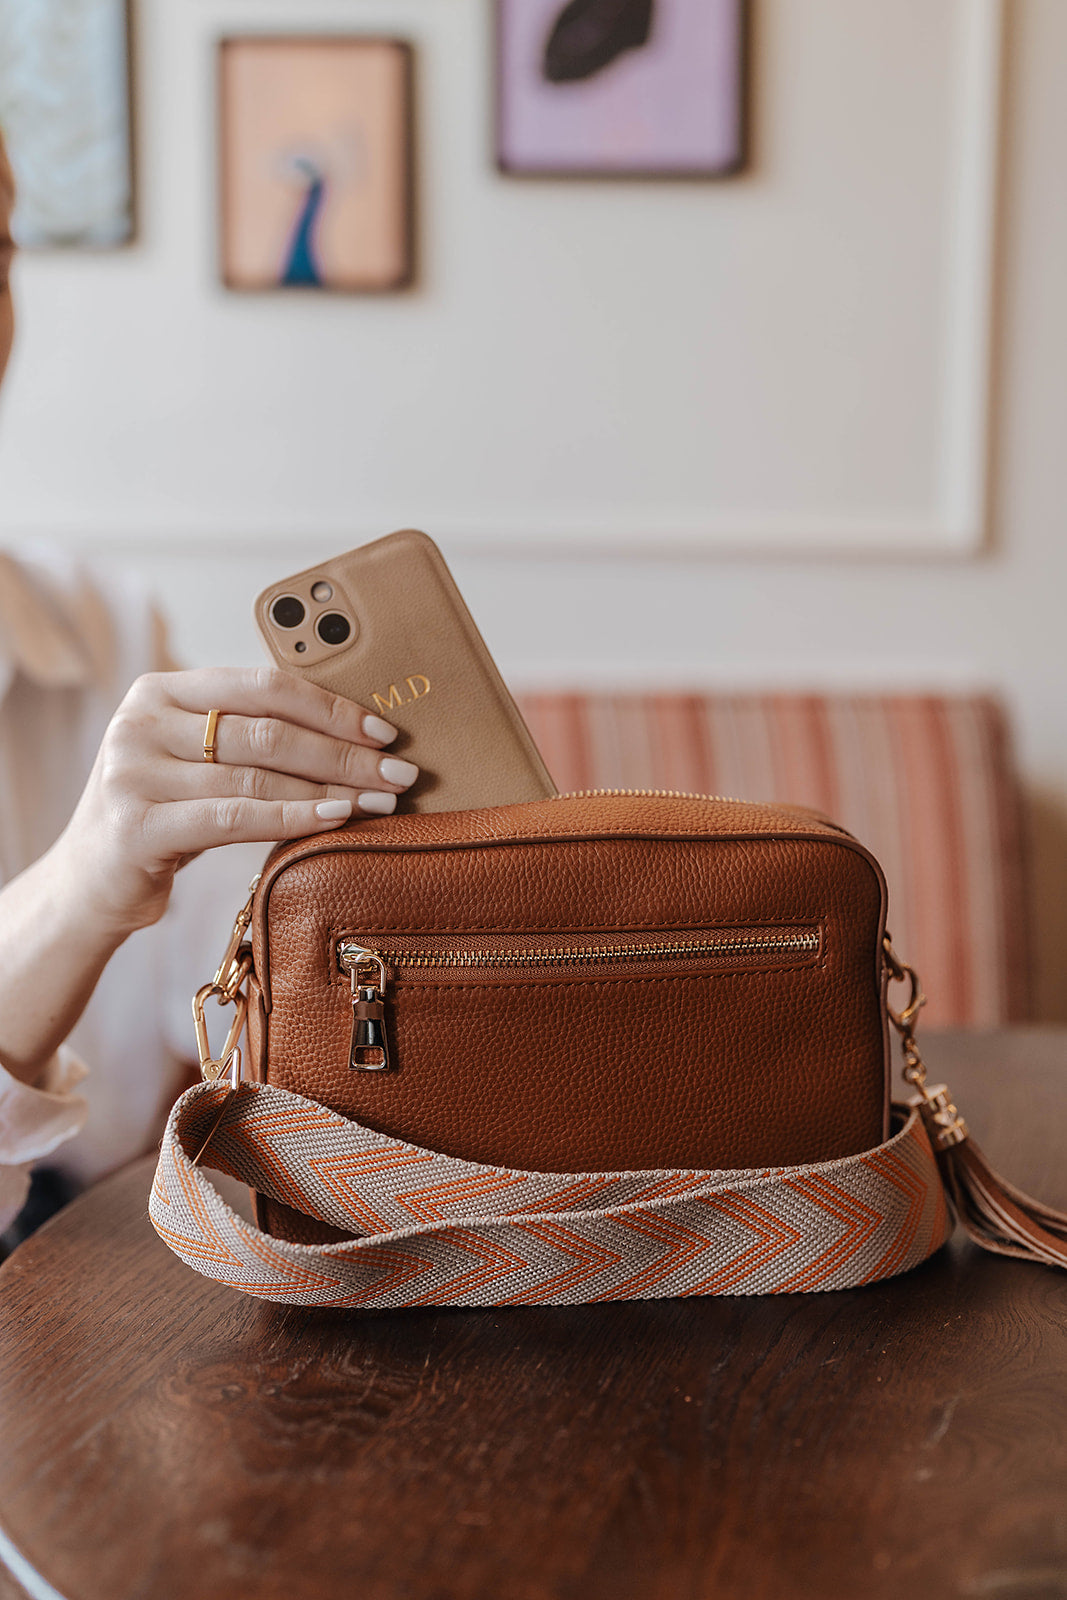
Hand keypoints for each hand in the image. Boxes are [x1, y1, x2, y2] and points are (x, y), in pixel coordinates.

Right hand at [52, 666, 418, 936]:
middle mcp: (142, 721)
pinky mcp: (137, 825)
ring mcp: (134, 771)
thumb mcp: (196, 762)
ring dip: (331, 789)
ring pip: (257, 774)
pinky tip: (337, 820)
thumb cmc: (165, 816)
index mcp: (161, 689)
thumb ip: (248, 736)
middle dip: (345, 752)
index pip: (262, 685)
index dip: (330, 706)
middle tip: (401, 772)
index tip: (384, 731)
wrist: (90, 883)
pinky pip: (235, 817)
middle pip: (267, 730)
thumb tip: (353, 733)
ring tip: (382, 801)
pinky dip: (294, 818)